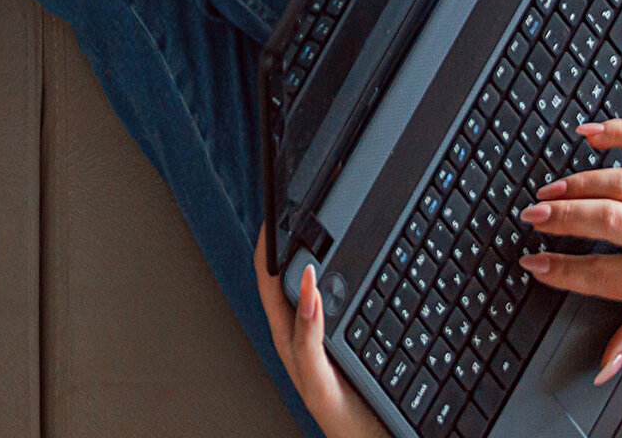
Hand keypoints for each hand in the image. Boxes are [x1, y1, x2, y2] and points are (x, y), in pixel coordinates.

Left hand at [255, 229, 385, 437]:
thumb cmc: (344, 423)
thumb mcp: (318, 379)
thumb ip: (308, 337)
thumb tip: (307, 284)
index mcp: (288, 335)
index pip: (269, 277)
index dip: (268, 244)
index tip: (275, 214)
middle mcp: (304, 330)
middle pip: (291, 273)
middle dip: (294, 239)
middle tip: (302, 205)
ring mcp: (325, 334)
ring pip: (319, 282)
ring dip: (319, 252)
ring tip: (323, 223)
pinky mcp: (347, 339)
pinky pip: (342, 296)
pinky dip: (344, 274)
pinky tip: (352, 264)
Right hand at [519, 119, 621, 382]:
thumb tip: (603, 365)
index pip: (597, 275)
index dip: (559, 271)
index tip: (532, 264)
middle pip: (600, 219)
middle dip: (558, 218)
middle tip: (530, 217)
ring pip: (613, 182)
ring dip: (574, 184)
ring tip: (547, 190)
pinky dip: (613, 131)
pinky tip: (585, 133)